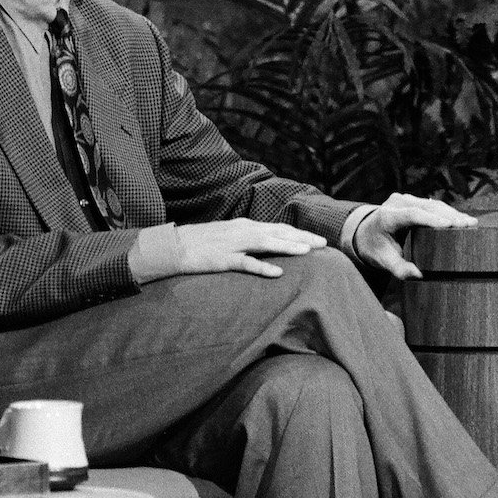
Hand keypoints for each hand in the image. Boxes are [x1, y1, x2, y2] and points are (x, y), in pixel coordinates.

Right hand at [138, 218, 326, 282]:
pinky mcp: (222, 259)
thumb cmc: (201, 242)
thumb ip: (248, 238)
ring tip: (307, 251)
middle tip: (323, 243)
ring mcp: (233, 244)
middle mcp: (242, 230)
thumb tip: (267, 244)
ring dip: (288, 246)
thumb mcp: (229, 235)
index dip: (299, 232)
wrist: (174, 246)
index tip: (318, 238)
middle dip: (302, 237)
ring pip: (266, 243)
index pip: (278, 227)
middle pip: (278, 232)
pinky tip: (278, 273)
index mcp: (245, 225)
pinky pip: (245, 263)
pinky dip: (262, 267)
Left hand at [353, 193, 477, 279]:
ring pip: (432, 204)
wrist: (365, 233)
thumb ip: (399, 269)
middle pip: (427, 207)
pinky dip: (447, 212)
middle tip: (469, 224)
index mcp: (387, 216)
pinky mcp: (413, 201)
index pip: (412, 215)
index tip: (449, 225)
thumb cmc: (375, 248)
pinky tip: (461, 219)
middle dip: (449, 216)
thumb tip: (419, 275)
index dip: (431, 219)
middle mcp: (397, 203)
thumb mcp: (383, 261)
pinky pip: (432, 205)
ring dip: (451, 213)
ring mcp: (405, 199)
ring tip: (470, 222)